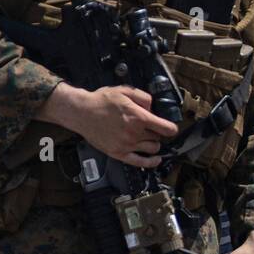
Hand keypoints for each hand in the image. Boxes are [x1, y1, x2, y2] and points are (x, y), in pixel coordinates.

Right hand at [43, 84, 178, 167]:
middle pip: (158, 138)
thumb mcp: (125, 91)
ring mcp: (127, 145)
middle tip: (151, 128)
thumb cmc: (102, 101)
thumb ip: (144, 98)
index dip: (171, 128)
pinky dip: (150, 162)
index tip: (171, 128)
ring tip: (149, 139)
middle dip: (157, 132)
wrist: (82, 112)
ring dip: (154, 144)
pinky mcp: (118, 153)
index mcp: (139, 118)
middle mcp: (135, 134)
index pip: (166, 128)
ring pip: (152, 149)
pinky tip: (155, 159)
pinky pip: (139, 162)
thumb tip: (153, 108)